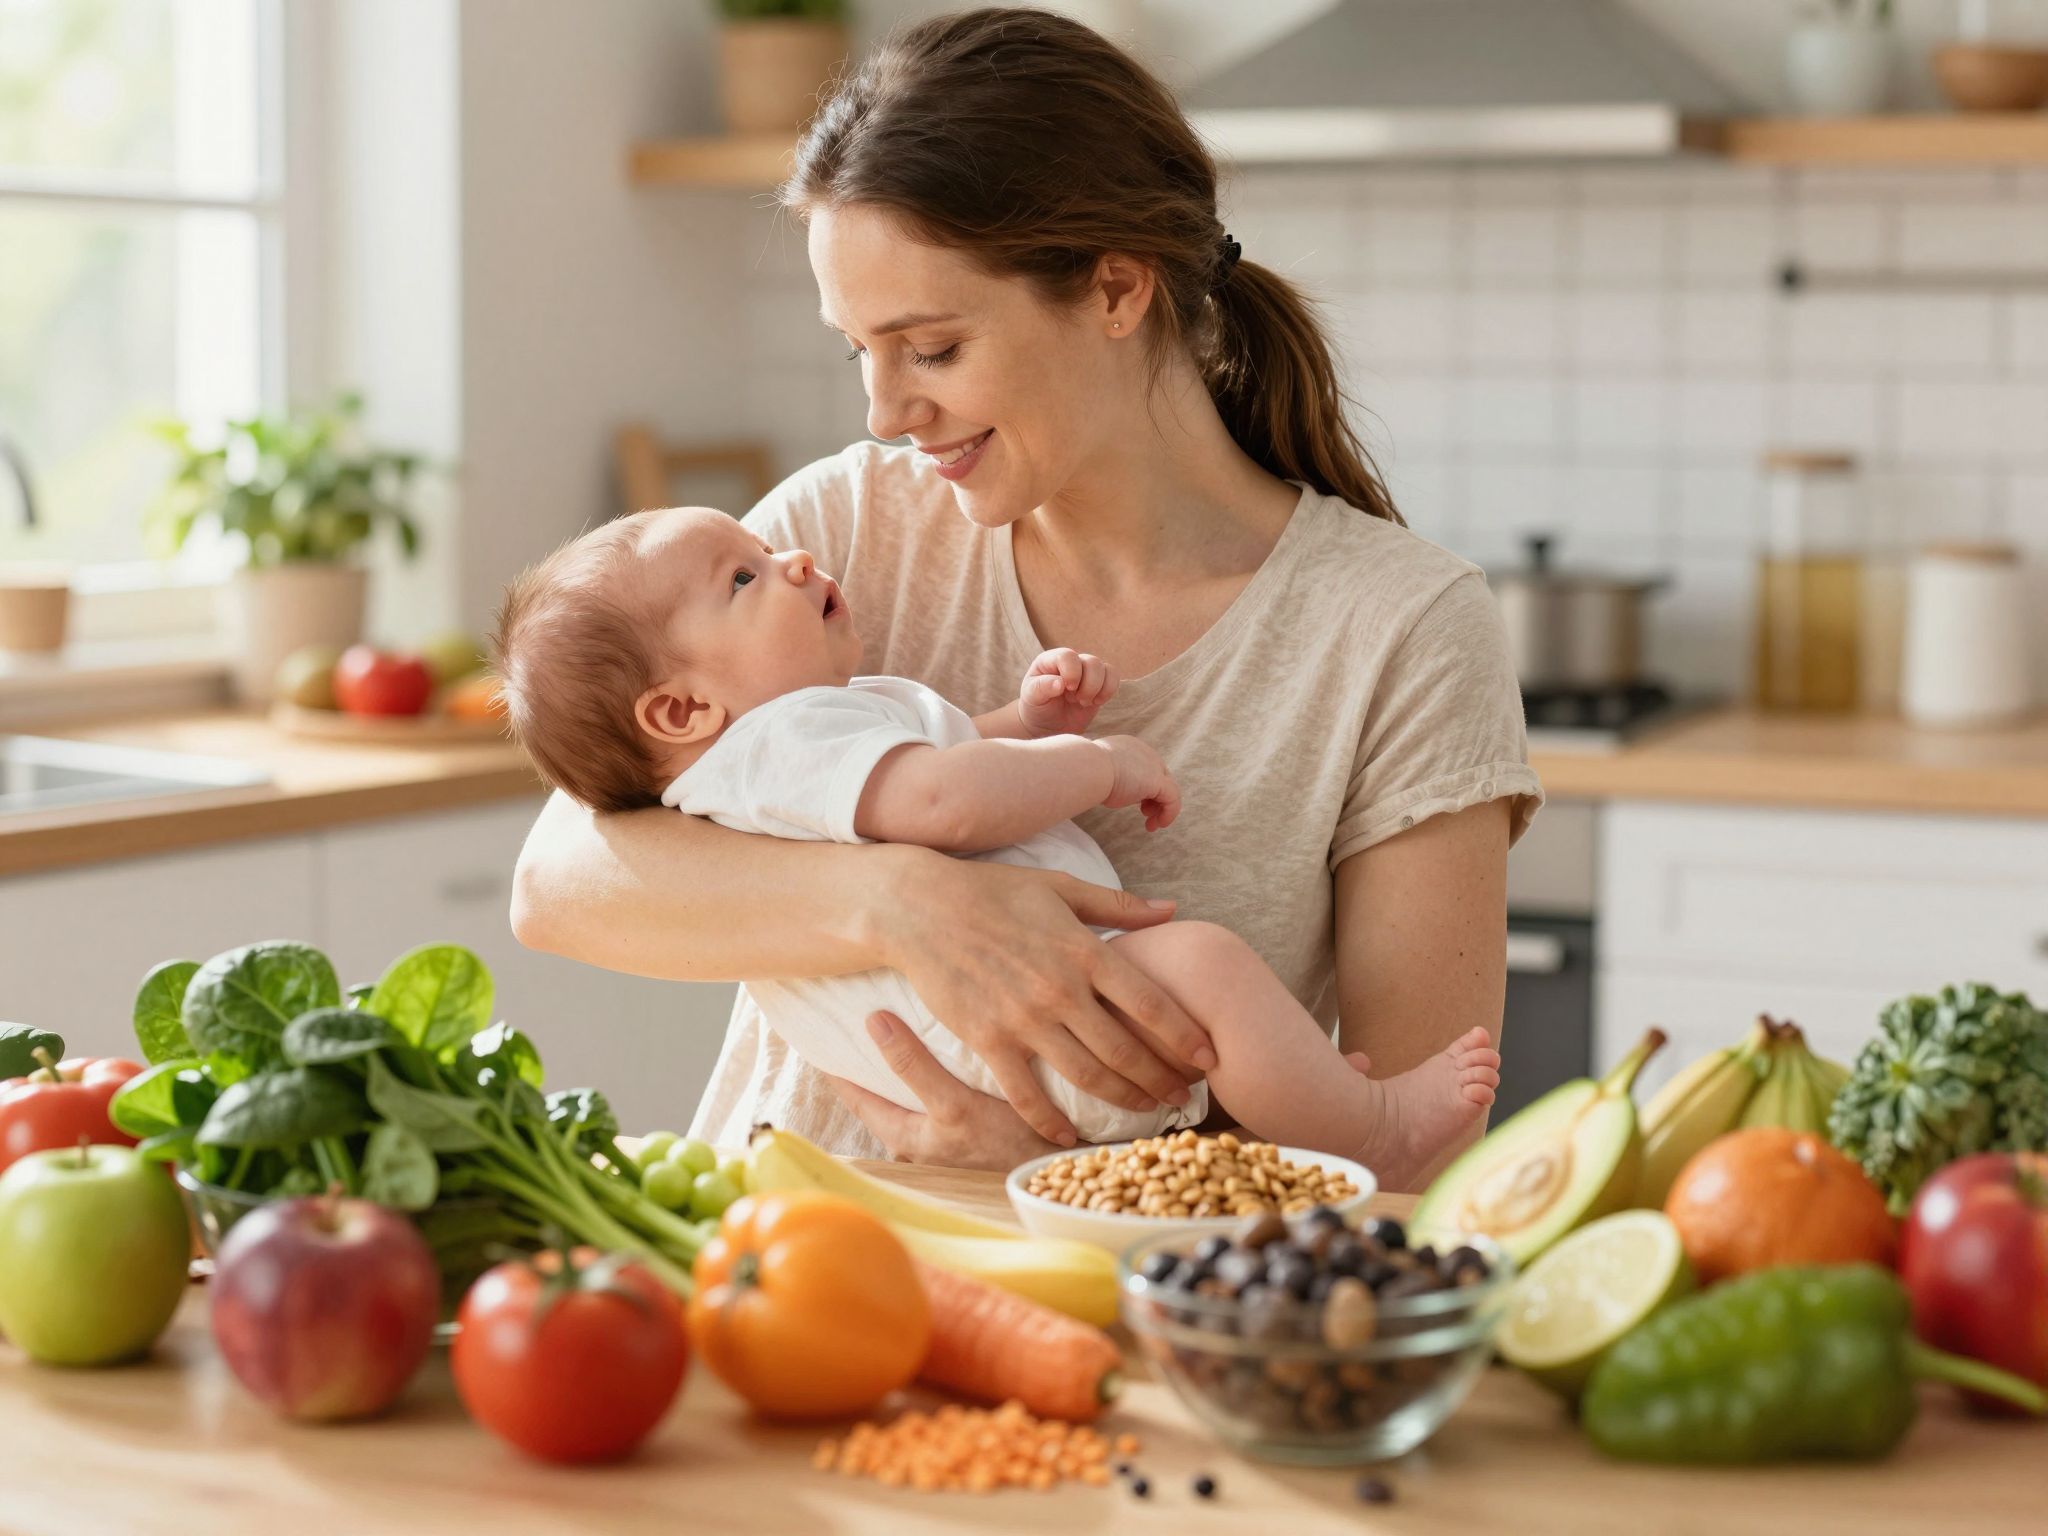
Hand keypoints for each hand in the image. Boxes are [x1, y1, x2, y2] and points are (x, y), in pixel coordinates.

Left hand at [825, 1013, 1059, 1169]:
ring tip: (897, 1029)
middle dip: (869, 1064)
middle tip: (855, 1023)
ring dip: (904, 1068)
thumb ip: (913, 1067)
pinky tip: (947, 1052)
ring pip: (913, 1098)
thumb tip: (874, 1022)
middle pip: (882, 1097)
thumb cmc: (1010, 1145)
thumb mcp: (956, 1107)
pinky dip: (935, 1074)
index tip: (818, 1035)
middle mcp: (922, 1142)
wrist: (1067, 1171)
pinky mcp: (974, 1131)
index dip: (836, 1067)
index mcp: (907, 1137)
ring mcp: (947, 1140)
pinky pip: (942, 1097)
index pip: (856, 1097)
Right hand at [874, 851, 1216, 1145]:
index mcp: (1083, 950)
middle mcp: (1060, 990)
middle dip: (1163, 1079)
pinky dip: (1050, 1121)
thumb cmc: (992, 891)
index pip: (1149, 1002)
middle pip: (1126, 1050)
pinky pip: (1026, 1093)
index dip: (1185, 1035)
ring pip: (1086, 1076)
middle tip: (1186, 1097)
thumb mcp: (1059, 887)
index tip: (1209, 1056)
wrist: (919, 908)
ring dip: (1122, 1101)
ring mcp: (1023, 1019)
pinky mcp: (988, 1040)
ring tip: (1147, 1113)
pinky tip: (1069, 1137)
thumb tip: (1171, 910)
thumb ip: (1117, 905)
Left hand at [1019, 648, 1115, 736]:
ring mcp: (1086, 672)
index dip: (1071, 672)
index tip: (1067, 689)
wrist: (1047, 725)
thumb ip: (1042, 687)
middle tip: (1075, 699)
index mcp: (1050, 660)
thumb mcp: (1031, 698)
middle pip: (1091, 661)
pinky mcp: (1099, 684)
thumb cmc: (1036, 708)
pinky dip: (1108, 691)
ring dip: (1097, 689)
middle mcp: (1070, 663)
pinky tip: (1095, 702)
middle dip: (1087, 684)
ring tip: (1083, 702)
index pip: (1067, 655)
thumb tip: (1060, 683)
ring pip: (1104, 669)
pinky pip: (1113, 678)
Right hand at [1096, 735, 1180, 831]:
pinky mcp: (1158, 780)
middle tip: (1145, 813)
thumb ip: (1111, 778)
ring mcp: (1153, 765)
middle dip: (1154, 798)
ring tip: (1151, 823)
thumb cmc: (1086, 773)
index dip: (1144, 787)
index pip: (1146, 767)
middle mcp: (1145, 752)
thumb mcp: (1099, 773)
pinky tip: (1158, 825)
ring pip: (1168, 789)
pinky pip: (1172, 799)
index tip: (1136, 803)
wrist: (1087, 768)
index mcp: (1130, 747)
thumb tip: (1110, 790)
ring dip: (1161, 808)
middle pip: (1159, 777)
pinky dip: (1168, 813)